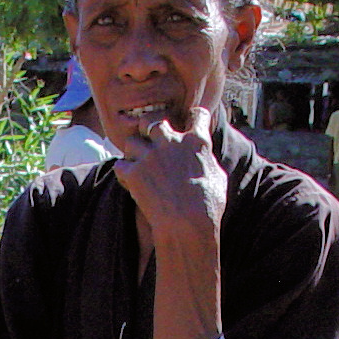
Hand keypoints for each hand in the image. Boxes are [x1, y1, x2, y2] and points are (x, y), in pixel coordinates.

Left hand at [113, 107, 226, 242]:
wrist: (186, 223)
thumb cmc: (208, 205)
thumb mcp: (218, 178)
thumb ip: (207, 162)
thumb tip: (204, 159)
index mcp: (196, 142)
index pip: (197, 115)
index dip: (195, 117)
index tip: (192, 122)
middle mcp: (171, 142)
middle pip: (153, 120)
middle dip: (150, 127)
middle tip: (150, 138)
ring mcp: (150, 156)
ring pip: (131, 142)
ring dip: (133, 152)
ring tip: (137, 164)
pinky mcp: (134, 174)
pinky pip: (120, 165)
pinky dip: (124, 172)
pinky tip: (130, 181)